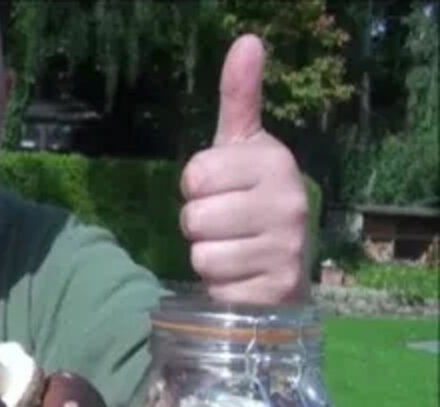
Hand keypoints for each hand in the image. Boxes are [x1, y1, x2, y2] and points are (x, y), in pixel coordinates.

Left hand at [180, 35, 308, 304]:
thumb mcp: (241, 147)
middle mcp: (288, 202)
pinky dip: (220, 287)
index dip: (195, 187)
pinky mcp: (275, 290)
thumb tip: (246, 41)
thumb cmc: (251, 198)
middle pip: (194, 217)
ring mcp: (285, 249)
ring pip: (202, 255)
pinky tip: (242, 277)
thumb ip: (239, 98)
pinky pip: (216, 288)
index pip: (194, 175)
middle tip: (225, 225)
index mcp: (274, 162)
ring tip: (233, 250)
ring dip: (207, 257)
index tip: (219, 189)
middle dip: (198, 225)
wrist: (284, 265)